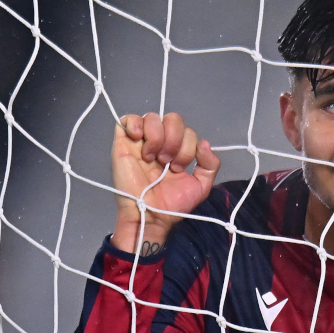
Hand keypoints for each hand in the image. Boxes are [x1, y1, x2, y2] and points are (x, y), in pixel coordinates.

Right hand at [110, 112, 220, 253]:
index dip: (188, 146)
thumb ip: (210, 165)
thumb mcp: (201, 186)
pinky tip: (138, 139)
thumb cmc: (172, 204)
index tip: (179, 168)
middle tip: (167, 162)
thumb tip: (204, 143)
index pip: (187, 131)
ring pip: (153, 117)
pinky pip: (128, 119)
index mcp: (176, 150)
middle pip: (173, 119)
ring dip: (157, 136)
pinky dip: (135, 124)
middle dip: (175, 140)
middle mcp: (160, 143)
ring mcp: (141, 142)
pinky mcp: (123, 143)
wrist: (151, 215)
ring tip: (153, 158)